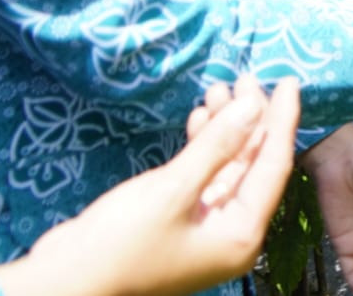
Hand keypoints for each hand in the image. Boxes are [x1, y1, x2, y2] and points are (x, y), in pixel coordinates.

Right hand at [0, 75, 299, 295]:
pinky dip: (203, 146)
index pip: (274, 166)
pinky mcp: (180, 220)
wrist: (63, 283)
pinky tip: (200, 115)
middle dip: (251, 120)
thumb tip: (253, 106)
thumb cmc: (120, 244)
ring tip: (219, 87)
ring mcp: (205, 228)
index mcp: (242, 236)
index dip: (282, 121)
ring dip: (224, 128)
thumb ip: (217, 146)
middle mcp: (231, 234)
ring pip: (226, 166)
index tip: (289, 81)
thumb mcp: (173, 189)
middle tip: (247, 77)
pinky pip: (203, 175)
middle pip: (253, 165)